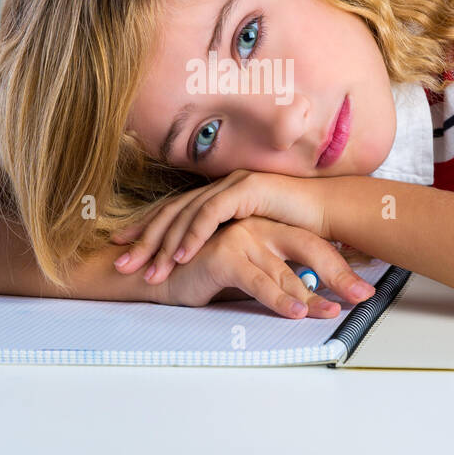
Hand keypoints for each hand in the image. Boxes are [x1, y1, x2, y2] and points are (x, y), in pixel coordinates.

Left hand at [110, 169, 328, 285]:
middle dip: (144, 238)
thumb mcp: (254, 238)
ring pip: (186, 214)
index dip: (146, 228)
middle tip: (121, 263)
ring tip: (148, 270)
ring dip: (164, 244)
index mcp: (219, 194)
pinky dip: (194, 236)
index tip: (121, 247)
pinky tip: (180, 256)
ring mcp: (233, 184)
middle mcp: (221, 185)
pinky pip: (211, 214)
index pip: (174, 211)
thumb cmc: (299, 229)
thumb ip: (230, 243)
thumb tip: (205, 262)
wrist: (332, 212)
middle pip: (172, 211)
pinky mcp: (247, 190)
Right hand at [147, 215, 375, 317]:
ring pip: (286, 271)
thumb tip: (309, 298)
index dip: (340, 266)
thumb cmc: (201, 274)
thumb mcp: (246, 276)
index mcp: (267, 227)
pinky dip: (279, 298)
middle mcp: (258, 227)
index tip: (363, 290)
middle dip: (339, 276)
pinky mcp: (224, 254)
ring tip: (332, 313)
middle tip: (363, 297)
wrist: (156, 272)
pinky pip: (259, 281)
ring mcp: (241, 237)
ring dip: (312, 296)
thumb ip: (273, 279)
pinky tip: (294, 312)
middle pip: (309, 249)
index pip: (313, 245)